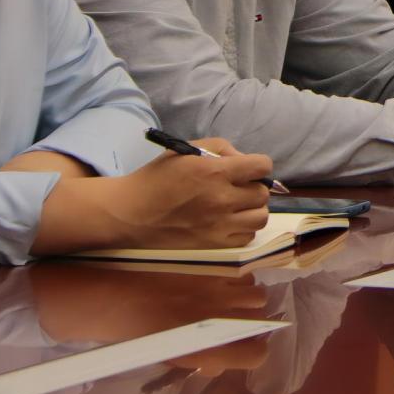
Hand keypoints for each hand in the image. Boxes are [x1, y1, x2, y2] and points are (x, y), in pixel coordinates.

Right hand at [107, 141, 271, 248]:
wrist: (131, 213)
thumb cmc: (158, 178)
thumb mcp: (187, 151)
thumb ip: (221, 149)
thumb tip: (244, 160)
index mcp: (215, 172)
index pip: (262, 166)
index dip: (257, 165)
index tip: (247, 169)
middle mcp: (222, 199)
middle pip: (263, 193)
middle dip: (253, 187)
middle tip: (237, 188)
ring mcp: (220, 225)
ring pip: (261, 217)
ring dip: (252, 209)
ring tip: (236, 206)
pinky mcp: (215, 245)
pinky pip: (247, 237)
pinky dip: (242, 229)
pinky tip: (227, 222)